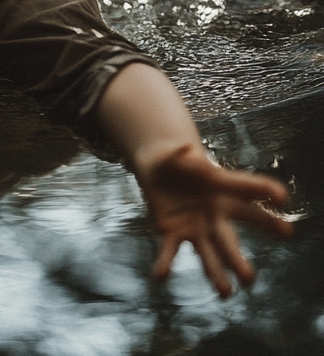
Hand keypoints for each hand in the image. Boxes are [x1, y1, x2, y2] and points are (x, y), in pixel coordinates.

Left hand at [142, 143, 292, 297]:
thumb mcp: (176, 154)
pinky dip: (164, 263)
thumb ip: (180, 154)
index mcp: (222, 193)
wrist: (158, 168)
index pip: (246, 194)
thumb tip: (183, 146)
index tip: (282, 197)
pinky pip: (169, 251)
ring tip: (224, 292)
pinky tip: (159, 276)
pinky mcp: (172, 232)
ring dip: (215, 273)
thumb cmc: (176, 160)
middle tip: (249, 279)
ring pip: (207, 254)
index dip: (263, 191)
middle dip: (238, 259)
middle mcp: (214, 216)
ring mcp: (194, 227)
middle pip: (229, 240)